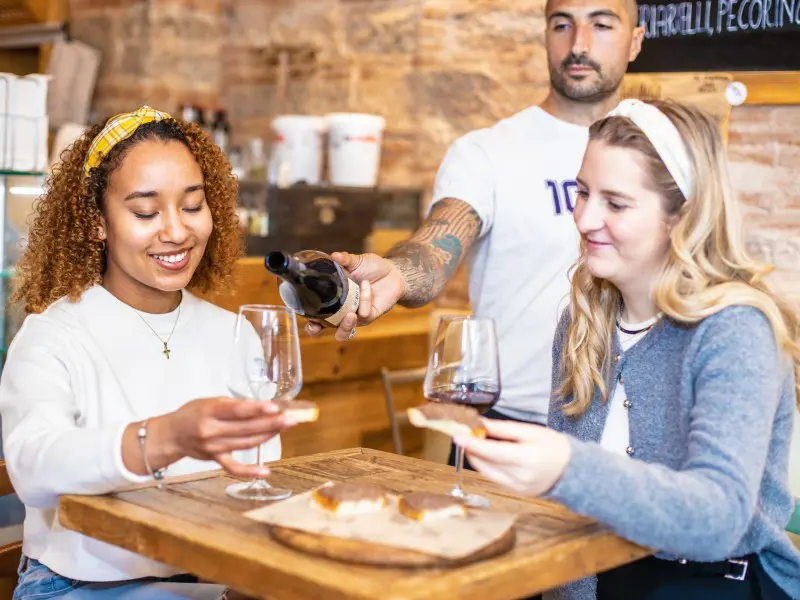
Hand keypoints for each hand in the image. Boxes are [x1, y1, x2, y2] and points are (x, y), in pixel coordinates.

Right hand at [152, 397, 294, 478]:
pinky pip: (234, 467)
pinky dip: (249, 471)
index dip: (257, 409)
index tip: (275, 407)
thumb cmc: (192, 414)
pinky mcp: (215, 459)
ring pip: (246, 443)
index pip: (237, 410)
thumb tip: (261, 406)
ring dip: (268, 436)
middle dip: (272, 422)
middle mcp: (211, 430)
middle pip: (247, 428)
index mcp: (210, 411)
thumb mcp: (209, 401)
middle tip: (291, 418)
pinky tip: (265, 470)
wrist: (170, 434)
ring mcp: (213, 447)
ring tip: (285, 428)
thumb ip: (233, 404)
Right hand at [305, 251, 406, 341]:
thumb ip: (344, 260)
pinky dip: (364, 297)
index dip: (308, 319)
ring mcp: (356, 315)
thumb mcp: (356, 261)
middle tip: (316, 325)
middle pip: (325, 329)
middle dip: (318, 330)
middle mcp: (342, 311)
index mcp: (334, 299)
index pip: (316, 314)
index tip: (302, 316)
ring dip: (344, 325)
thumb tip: (332, 255)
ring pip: (345, 331)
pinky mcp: (370, 316)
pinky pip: (364, 313)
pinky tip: (366, 284)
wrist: (393, 271)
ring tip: (350, 314)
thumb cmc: (372, 268)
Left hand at [454, 419, 571, 496]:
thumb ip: (503, 430)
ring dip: (477, 458)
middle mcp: (520, 477)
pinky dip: (488, 466)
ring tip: (475, 443)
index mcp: (526, 459)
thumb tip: (480, 424)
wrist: (574, 471)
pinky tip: (488, 455)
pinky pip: (495, 479)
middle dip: (471, 450)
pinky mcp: (516, 493)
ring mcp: (517, 489)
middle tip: (465, 435)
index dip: (472, 445)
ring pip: (486, 473)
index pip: (491, 452)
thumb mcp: (530, 431)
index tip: (457, 436)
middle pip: (485, 464)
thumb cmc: (554, 446)